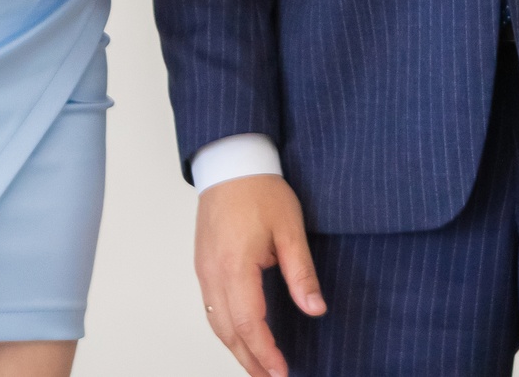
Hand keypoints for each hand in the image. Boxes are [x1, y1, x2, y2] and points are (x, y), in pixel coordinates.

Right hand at [195, 173, 323, 376]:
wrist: (230, 162)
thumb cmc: (259, 190)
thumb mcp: (290, 229)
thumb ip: (301, 273)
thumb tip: (315, 309)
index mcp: (235, 266)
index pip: (249, 323)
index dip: (265, 352)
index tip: (282, 371)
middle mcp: (213, 272)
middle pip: (228, 331)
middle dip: (249, 360)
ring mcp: (204, 269)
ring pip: (216, 322)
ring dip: (236, 348)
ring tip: (257, 367)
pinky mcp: (203, 264)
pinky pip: (210, 307)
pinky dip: (225, 329)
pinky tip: (240, 336)